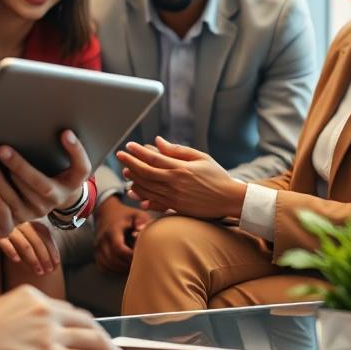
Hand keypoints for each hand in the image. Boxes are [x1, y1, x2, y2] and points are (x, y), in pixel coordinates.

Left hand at [0, 129, 90, 224]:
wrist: (53, 197)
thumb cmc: (54, 166)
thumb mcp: (61, 157)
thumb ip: (56, 142)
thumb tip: (47, 113)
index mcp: (73, 181)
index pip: (81, 168)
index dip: (76, 152)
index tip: (65, 132)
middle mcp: (58, 198)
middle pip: (42, 185)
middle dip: (20, 167)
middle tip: (1, 149)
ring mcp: (40, 211)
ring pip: (21, 199)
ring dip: (1, 180)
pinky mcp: (24, 219)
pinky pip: (10, 215)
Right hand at [0, 221, 59, 275]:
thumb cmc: (9, 232)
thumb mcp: (24, 234)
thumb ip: (36, 244)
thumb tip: (52, 264)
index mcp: (30, 220)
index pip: (46, 235)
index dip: (53, 250)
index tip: (56, 264)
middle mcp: (22, 222)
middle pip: (37, 241)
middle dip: (45, 258)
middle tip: (48, 272)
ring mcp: (9, 226)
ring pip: (24, 244)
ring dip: (32, 260)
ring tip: (38, 272)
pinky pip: (5, 241)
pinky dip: (11, 251)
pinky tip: (17, 260)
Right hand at [0, 286, 145, 349]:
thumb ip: (15, 324)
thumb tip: (23, 342)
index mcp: (30, 297)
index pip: (68, 312)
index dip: (85, 329)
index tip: (94, 340)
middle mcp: (45, 310)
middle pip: (89, 324)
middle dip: (109, 343)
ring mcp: (50, 332)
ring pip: (96, 342)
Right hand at [94, 196, 150, 274]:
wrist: (106, 212)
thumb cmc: (125, 215)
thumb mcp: (136, 214)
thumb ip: (142, 220)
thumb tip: (140, 229)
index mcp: (112, 230)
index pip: (119, 249)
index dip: (130, 256)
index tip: (141, 257)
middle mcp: (102, 240)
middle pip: (113, 259)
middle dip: (127, 265)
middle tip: (139, 266)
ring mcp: (97, 247)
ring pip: (107, 265)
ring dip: (120, 269)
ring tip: (133, 268)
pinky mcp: (96, 252)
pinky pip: (102, 267)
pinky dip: (113, 270)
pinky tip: (123, 268)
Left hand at [116, 136, 246, 218]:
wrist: (230, 199)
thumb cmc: (217, 175)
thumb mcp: (200, 157)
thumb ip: (177, 150)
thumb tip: (158, 141)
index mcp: (181, 168)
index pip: (153, 158)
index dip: (138, 152)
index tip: (128, 146)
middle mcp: (175, 183)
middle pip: (145, 172)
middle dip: (130, 163)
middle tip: (120, 156)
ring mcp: (174, 197)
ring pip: (147, 188)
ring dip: (134, 179)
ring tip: (126, 172)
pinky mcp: (176, 208)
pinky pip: (154, 202)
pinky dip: (142, 197)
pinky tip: (135, 192)